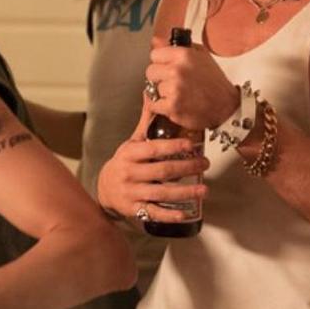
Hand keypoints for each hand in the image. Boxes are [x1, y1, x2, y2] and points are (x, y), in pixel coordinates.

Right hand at [96, 100, 208, 223]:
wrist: (104, 188)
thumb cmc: (124, 162)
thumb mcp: (132, 142)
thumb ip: (146, 121)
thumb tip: (150, 94)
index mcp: (130, 154)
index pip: (154, 149)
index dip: (174, 147)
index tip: (193, 145)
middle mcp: (130, 173)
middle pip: (162, 171)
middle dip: (187, 168)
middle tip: (205, 164)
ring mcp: (132, 193)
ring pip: (162, 193)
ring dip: (185, 192)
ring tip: (204, 189)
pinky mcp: (135, 209)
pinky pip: (154, 213)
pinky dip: (170, 214)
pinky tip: (186, 212)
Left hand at [144, 43, 238, 129]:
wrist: (226, 106)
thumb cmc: (214, 82)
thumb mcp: (201, 55)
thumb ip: (177, 47)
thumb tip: (155, 41)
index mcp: (184, 55)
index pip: (154, 54)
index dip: (160, 61)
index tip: (166, 66)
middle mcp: (177, 70)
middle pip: (150, 71)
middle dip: (159, 77)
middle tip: (171, 81)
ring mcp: (174, 89)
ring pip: (152, 89)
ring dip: (162, 92)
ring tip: (178, 94)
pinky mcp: (172, 107)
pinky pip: (153, 104)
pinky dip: (160, 106)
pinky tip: (173, 103)